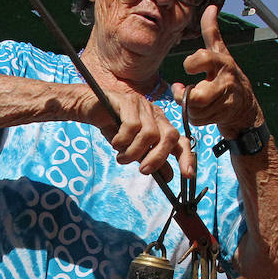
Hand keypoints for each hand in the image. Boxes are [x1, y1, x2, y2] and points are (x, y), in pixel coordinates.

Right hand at [80, 86, 194, 181]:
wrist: (90, 108)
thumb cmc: (113, 128)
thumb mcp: (134, 149)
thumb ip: (151, 160)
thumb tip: (169, 177)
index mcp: (161, 125)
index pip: (181, 141)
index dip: (187, 157)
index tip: (188, 175)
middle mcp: (155, 114)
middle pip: (170, 136)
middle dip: (158, 158)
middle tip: (143, 170)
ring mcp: (143, 106)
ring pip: (149, 134)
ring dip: (133, 152)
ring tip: (121, 156)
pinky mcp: (128, 101)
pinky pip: (131, 126)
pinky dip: (122, 140)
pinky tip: (115, 142)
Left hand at [170, 5, 262, 137]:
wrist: (245, 107)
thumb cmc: (227, 77)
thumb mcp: (221, 53)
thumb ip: (212, 32)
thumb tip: (211, 7)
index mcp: (222, 61)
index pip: (203, 59)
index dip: (191, 64)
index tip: (189, 69)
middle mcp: (226, 80)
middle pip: (197, 96)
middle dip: (186, 97)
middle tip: (186, 91)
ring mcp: (227, 99)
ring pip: (195, 110)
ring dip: (190, 108)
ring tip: (197, 101)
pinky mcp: (225, 114)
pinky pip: (199, 119)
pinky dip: (196, 118)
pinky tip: (202, 111)